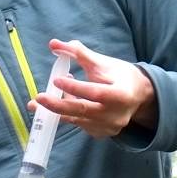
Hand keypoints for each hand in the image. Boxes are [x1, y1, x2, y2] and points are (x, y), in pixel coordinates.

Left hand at [30, 39, 157, 138]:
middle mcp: (116, 115)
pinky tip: (66, 100)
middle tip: (38, 99)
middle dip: (58, 105)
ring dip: (59, 108)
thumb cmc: (120, 76)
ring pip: (77, 119)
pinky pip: (79, 123)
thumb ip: (79, 53)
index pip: (95, 92)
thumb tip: (54, 44)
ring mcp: (109, 127)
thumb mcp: (102, 62)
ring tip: (45, 97)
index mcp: (121, 95)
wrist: (138, 96)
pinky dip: (68, 113)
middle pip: (82, 111)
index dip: (75, 88)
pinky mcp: (101, 133)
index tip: (56, 80)